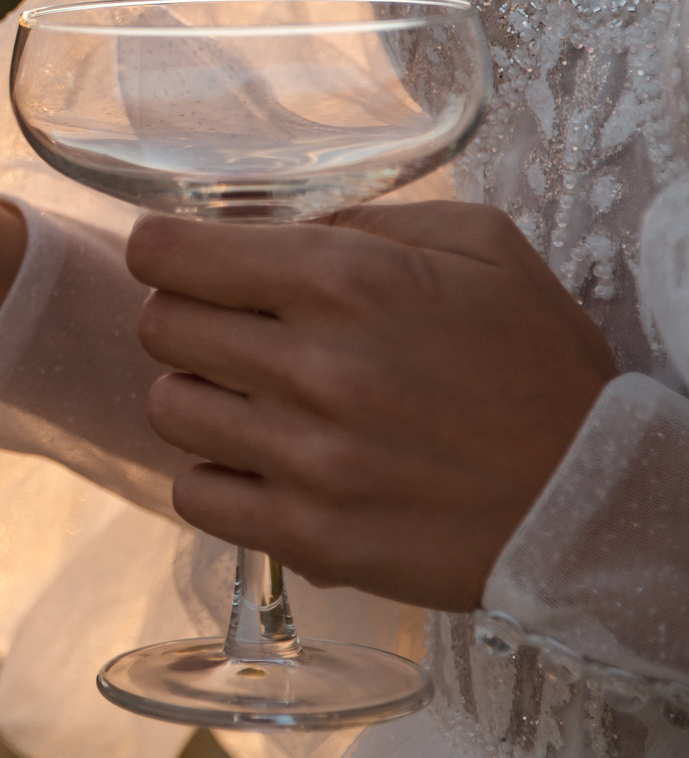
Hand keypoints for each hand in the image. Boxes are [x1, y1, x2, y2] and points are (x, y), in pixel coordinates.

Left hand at [131, 201, 618, 609]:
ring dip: (202, 397)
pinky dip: (217, 478)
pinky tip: (265, 464)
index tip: (182, 262)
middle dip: (188, 319)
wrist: (597, 498)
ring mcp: (306, 459)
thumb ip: (363, 221)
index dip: (165, 251)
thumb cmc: (538, 363)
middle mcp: (313, 367)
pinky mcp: (310, 536)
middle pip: (159, 326)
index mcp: (345, 281)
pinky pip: (194, 496)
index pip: (167, 253)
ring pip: (168, 408)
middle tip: (236, 332)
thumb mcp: (478, 246)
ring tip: (257, 400)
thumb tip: (270, 227)